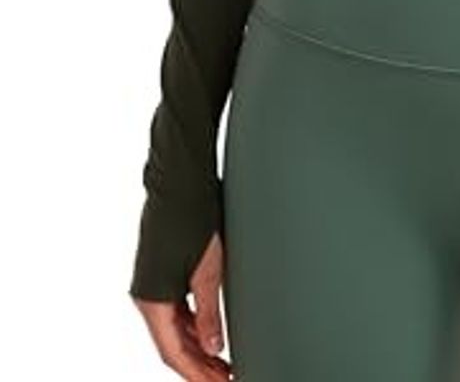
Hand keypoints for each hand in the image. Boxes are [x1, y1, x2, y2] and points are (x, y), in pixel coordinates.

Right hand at [131, 231, 231, 379]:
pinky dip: (193, 326)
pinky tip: (209, 334)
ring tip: (222, 364)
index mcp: (152, 301)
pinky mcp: (162, 272)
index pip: (173, 353)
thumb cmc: (193, 220)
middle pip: (172, 344)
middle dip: (198, 365)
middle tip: (226, 378)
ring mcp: (153, 284)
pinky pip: (176, 311)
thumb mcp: (208, 271)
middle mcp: (147, 296)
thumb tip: (214, 348)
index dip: (196, 374)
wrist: (181, 182)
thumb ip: (209, 313)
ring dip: (197, 348)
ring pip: (174, 329)